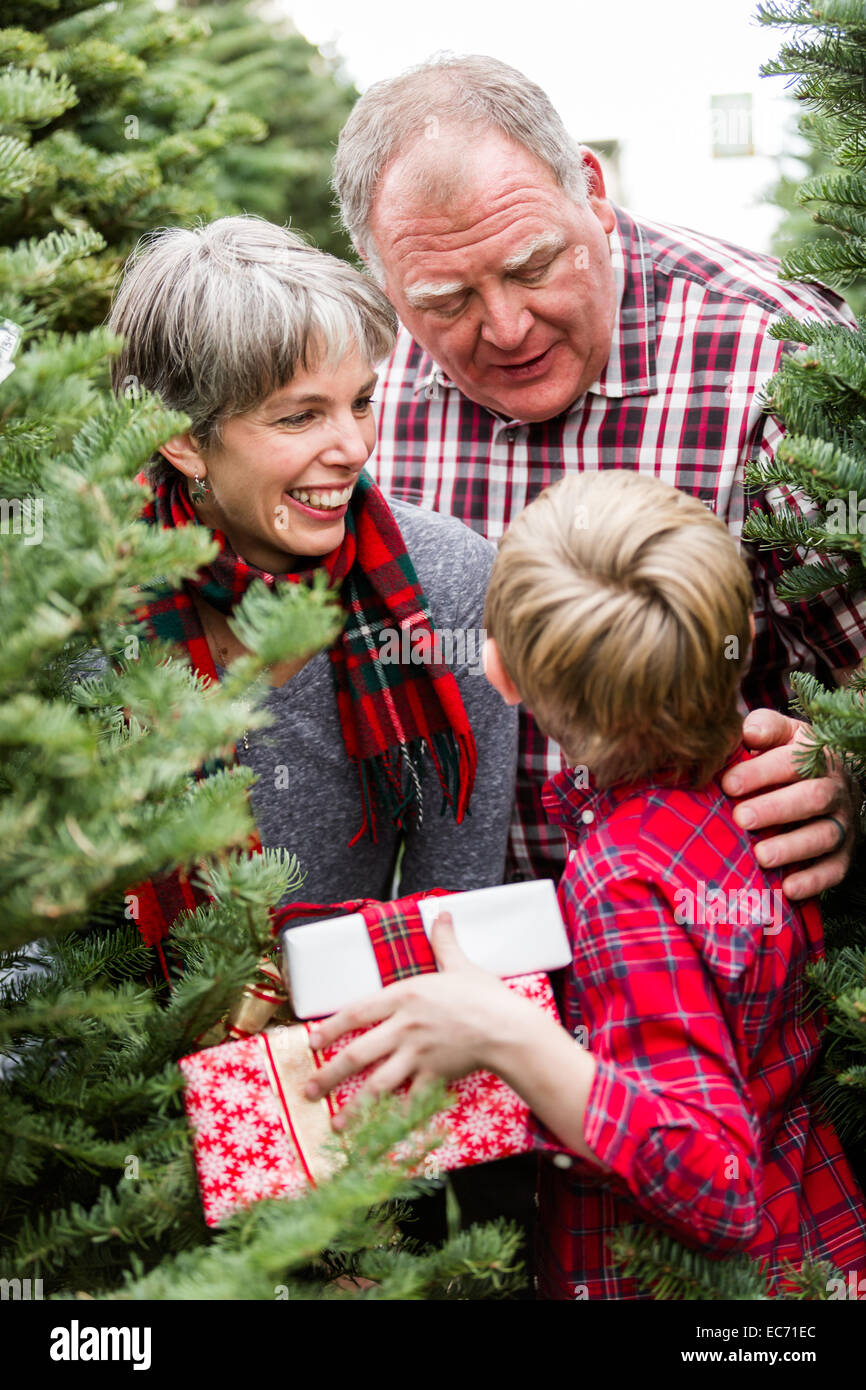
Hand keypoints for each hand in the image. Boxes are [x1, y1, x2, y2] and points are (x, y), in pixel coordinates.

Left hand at [303, 911, 528, 1126]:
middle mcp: (404, 1027)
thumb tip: (441, 914)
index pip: (356, 1012)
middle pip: (357, 1053)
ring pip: (377, 1084)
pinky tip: (379, 1135)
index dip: (331, 1027)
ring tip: (336, 1124)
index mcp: (404, 996)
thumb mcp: (461, 964)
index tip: (312, 1041)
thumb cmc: (485, 995)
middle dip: (329, 1074)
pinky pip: (410, 1102)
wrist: (509, 1028)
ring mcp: (417, 1055)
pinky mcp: (434, 1076)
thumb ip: (444, 942)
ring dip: (353, 1106)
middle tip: (309, 1090)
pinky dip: (395, 1120)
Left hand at [720, 709, 856, 899]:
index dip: (760, 772)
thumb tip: (747, 732)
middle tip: (741, 818)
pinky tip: (788, 889)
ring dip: (793, 847)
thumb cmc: (791, 756)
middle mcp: (834, 789)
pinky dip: (813, 881)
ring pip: (824, 835)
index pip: (792, 761)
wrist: (836, 780)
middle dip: (776, 809)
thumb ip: (764, 728)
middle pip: (812, 798)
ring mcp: (842, 822)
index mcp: (816, 756)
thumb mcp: (782, 734)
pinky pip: (835, 869)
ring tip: (761, 856)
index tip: (728, 783)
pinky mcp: (844, 853)